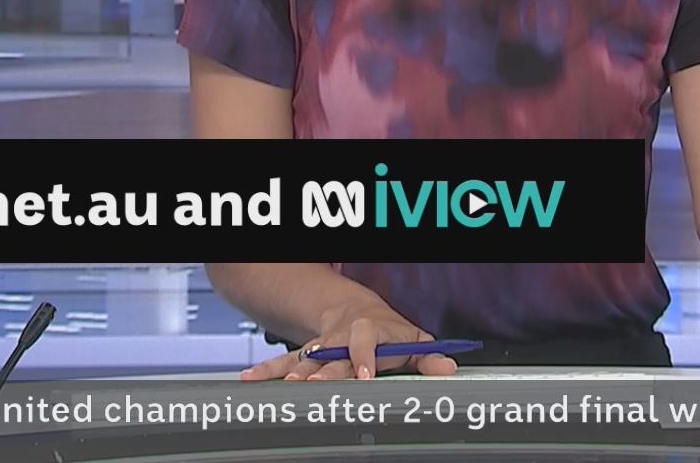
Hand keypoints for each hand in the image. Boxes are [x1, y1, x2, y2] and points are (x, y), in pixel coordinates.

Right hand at [239, 301, 458, 381]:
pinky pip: (283, 363)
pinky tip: (250, 381)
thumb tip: (449, 368)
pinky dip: (267, 372)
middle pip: (331, 353)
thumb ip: (428, 357)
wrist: (358, 314)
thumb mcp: (412, 341)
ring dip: (294, 373)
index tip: (365, 375)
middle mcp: (341, 337)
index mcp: (369, 331)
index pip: (367, 340)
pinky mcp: (304, 357)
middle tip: (319, 385)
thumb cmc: (388, 334)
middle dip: (325, 371)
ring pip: (305, 359)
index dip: (365, 358)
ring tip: (284, 387)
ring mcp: (320, 346)